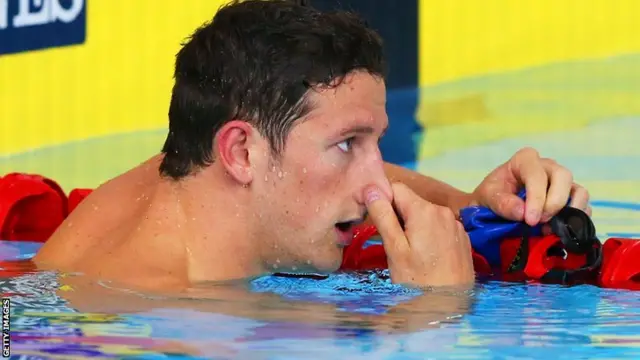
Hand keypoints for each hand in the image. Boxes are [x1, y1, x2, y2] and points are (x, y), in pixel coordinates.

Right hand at [364, 182, 474, 287]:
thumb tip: (371, 189)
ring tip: (411, 253)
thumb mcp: (394, 249)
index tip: (379, 221)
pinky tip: (427, 256)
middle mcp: (443, 211)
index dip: (383, 201)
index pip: (396, 188)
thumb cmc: (418, 281)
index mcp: (424, 210)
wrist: (450, 307)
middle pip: (411, 202)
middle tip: (394, 244)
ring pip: (425, 215)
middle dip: (399, 216)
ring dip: (414, 226)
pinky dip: (430, 235)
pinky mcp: (462, 238)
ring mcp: (456, 225)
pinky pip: (439, 227)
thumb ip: (383, 216)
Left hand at [471, 147, 590, 226]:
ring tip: (550, 227)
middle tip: (540, 222)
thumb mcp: (487, 197)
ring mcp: (561, 183)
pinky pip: (584, 207)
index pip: (537, 174)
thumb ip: (501, 203)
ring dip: (569, 212)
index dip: (536, 198)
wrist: (494, 205)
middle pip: (563, 177)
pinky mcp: (571, 199)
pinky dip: (576, 220)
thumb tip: (521, 212)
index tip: (530, 219)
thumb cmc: (491, 195)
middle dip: (554, 203)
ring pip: (579, 191)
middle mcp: (547, 167)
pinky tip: (559, 230)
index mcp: (525, 160)